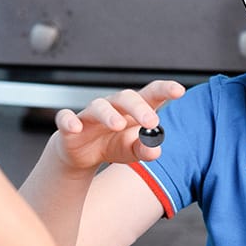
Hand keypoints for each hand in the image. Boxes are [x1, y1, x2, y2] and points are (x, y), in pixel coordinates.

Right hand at [53, 80, 184, 170]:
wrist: (82, 155)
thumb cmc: (112, 145)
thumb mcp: (132, 151)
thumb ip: (145, 150)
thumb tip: (155, 150)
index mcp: (133, 110)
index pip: (151, 94)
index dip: (165, 90)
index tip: (180, 91)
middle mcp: (113, 106)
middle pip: (126, 98)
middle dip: (139, 108)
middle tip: (151, 121)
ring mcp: (90, 115)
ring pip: (99, 106)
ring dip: (109, 114)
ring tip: (118, 125)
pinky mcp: (70, 126)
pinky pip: (66, 119)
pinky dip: (69, 122)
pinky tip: (75, 128)